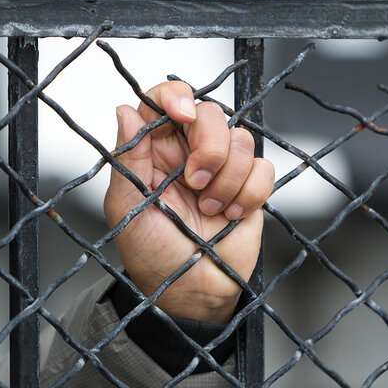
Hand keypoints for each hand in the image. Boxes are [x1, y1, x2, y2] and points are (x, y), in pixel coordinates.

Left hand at [104, 81, 273, 323]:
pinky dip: (249, 193)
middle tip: (195, 183)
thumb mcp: (128, 207)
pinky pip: (263, 168)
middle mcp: (189, 151)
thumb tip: (125, 111)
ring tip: (210, 209)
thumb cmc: (152, 253)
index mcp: (154, 150)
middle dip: (209, 147)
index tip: (182, 114)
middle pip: (211, 113)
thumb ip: (129, 158)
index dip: (176, 96)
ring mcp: (222, 167)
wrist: (191, 290)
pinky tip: (230, 215)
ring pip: (241, 139)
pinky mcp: (248, 185)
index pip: (164, 100)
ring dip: (228, 179)